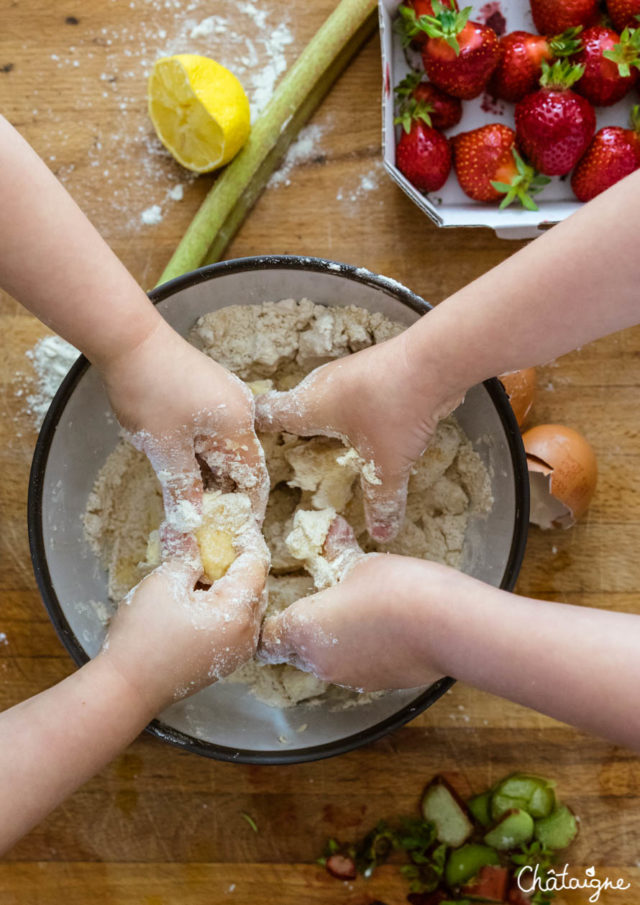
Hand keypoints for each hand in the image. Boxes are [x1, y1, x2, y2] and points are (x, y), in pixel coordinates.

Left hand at [101, 319, 268, 541]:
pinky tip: (182, 466)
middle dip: (226, 493)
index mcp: (238, 426)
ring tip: (193, 500)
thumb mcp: (164, 448)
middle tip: (208, 522)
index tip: (238, 533)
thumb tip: (191, 526)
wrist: (128, 337)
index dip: (248, 508)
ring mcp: (224, 395)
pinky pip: (213, 430)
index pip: (254, 478)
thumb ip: (182, 488)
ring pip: (224, 446)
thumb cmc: (150, 391)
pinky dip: (202, 452)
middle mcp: (241, 410)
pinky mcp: (207, 388)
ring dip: (211, 473)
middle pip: (241, 462)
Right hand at [102, 526, 268, 709]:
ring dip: (231, 585)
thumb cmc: (143, 637)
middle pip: (256, 586)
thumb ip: (188, 555)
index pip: (256, 565)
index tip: (234, 525)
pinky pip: (236, 624)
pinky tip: (199, 597)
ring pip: (247, 606)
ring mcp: (238, 652)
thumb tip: (197, 538)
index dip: (246, 541)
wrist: (126, 690)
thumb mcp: (164, 583)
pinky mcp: (224, 661)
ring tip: (205, 568)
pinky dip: (224, 606)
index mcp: (238, 612)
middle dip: (238, 563)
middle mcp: (248, 634)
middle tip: (216, 543)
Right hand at [255, 330, 460, 540]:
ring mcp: (347, 371)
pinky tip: (369, 427)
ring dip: (327, 420)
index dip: (256, 430)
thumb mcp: (387, 465)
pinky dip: (353, 411)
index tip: (252, 445)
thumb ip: (381, 500)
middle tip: (295, 456)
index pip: (266, 413)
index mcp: (308, 405)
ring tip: (332, 445)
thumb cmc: (395, 411)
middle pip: (295, 406)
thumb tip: (380, 535)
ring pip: (325, 398)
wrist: (435, 360)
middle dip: (294, 430)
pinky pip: (351, 393)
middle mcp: (321, 384)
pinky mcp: (372, 367)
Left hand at [259, 536, 446, 692]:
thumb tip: (328, 530)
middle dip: (306, 630)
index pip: (267, 641)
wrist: (448, 626)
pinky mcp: (380, 685)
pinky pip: (359, 667)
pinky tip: (386, 627)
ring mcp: (351, 679)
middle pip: (298, 652)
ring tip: (361, 610)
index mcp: (303, 632)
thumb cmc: (396, 588)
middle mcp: (320, 664)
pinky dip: (365, 651)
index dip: (271, 625)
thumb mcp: (362, 564)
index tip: (282, 605)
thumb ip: (337, 553)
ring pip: (329, 661)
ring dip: (337, 641)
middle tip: (326, 600)